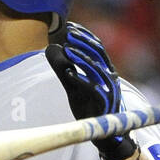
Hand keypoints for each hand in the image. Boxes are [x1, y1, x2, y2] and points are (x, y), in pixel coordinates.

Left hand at [46, 22, 136, 159]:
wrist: (105, 133)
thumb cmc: (90, 107)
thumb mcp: (73, 86)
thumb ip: (63, 68)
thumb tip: (49, 48)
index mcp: (105, 69)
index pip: (96, 47)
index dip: (84, 36)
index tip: (69, 26)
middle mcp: (110, 76)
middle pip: (97, 54)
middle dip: (82, 42)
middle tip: (67, 33)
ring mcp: (109, 89)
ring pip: (96, 69)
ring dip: (81, 59)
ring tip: (67, 51)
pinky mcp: (105, 103)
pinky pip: (93, 89)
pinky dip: (81, 81)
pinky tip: (69, 74)